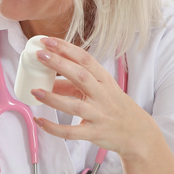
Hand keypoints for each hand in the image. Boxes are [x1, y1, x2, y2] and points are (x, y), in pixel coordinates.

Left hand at [28, 37, 156, 160]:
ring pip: (74, 105)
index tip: (48, 41)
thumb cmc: (116, 107)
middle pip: (80, 76)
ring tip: (35, 91)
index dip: (66, 48)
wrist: (138, 133)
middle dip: (59, 64)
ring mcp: (99, 114)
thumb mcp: (101, 91)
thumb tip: (49, 81)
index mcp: (104, 80)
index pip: (85, 59)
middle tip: (40, 55)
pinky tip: (40, 121)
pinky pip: (71, 132)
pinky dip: (54, 127)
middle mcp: (102, 95)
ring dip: (53, 98)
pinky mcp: (94, 133)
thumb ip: (75, 85)